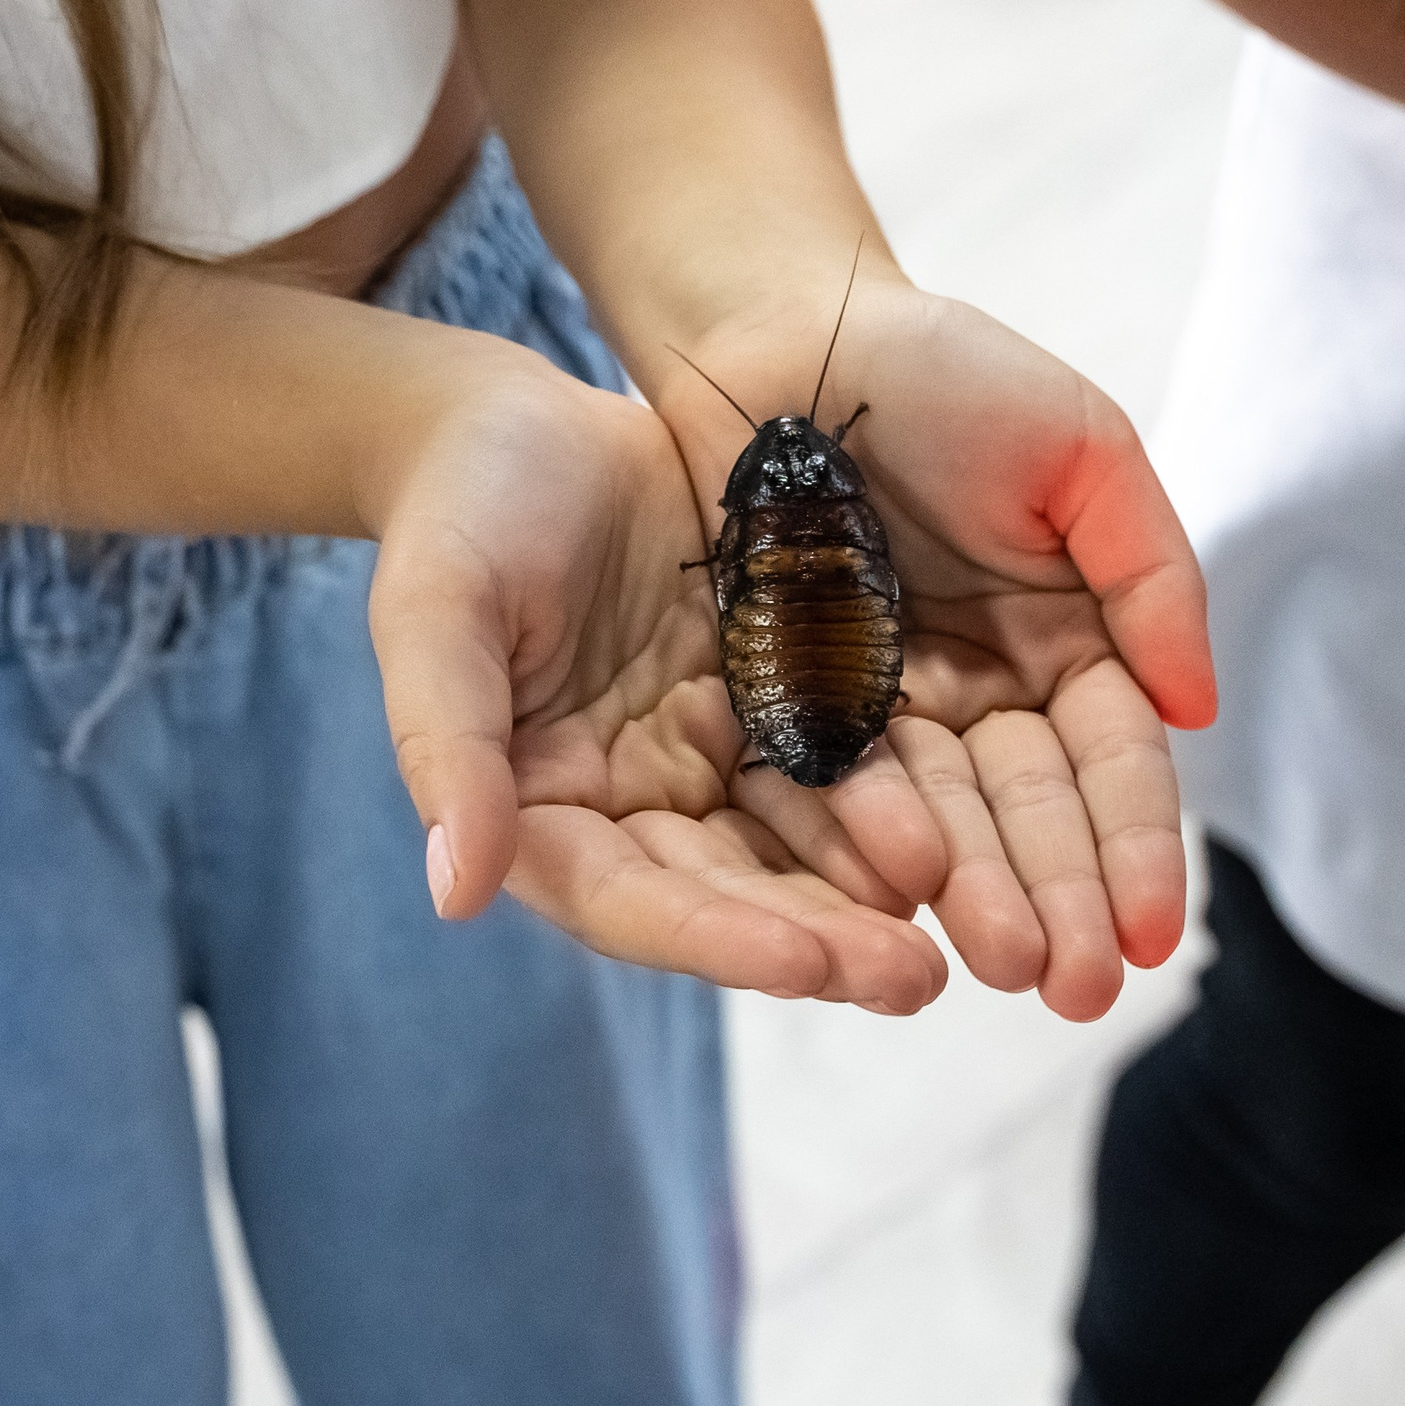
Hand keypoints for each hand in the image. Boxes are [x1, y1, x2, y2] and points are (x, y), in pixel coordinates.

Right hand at [363, 354, 955, 1012]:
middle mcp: (632, 806)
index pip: (627, 900)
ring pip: (798, 844)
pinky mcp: (771, 701)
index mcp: (542, 812)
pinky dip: (897, 801)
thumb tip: (456, 890)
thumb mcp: (436, 609)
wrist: (522, 423)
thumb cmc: (459, 510)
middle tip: (915, 981)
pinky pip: (841, 759)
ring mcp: (708, 757)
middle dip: (818, 941)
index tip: (801, 965)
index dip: (713, 938)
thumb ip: (448, 743)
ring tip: (968, 934)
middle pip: (729, 894)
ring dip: (872, 893)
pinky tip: (968, 833)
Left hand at [657, 274, 1217, 1021]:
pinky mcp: (785, 707)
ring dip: (978, 897)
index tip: (1155, 936)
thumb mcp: (1079, 447)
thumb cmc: (942, 369)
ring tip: (1002, 967)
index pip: (1113, 764)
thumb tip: (1197, 711)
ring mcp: (881, 708)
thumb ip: (1149, 571)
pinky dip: (863, 851)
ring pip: (939, 821)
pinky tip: (896, 913)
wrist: (779, 329)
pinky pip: (828, 790)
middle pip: (1029, 815)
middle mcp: (979, 693)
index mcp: (1065, 641)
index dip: (1137, 848)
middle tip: (1074, 989)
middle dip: (1062, 901)